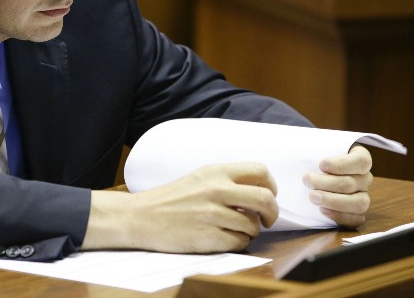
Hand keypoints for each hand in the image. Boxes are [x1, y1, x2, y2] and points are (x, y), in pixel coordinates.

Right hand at [84, 163, 277, 253]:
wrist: (141, 216)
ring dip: (250, 231)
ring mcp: (213, 214)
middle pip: (266, 199)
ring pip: (254, 225)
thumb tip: (261, 189)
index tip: (268, 196)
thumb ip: (226, 180)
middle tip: (266, 219)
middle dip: (272, 212)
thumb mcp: (199, 178)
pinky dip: (237, 243)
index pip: (260, 171)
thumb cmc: (171, 199)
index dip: (271, 186)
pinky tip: (223, 238)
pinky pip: (240, 243)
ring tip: (234, 229)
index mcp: (215, 171)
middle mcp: (216, 190)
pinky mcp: (209, 237)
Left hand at [304, 145, 372, 227]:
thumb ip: (312, 144)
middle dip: (327, 183)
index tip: (321, 165)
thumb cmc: (314, 156)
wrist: (312, 173)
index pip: (362, 161)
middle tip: (307, 180)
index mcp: (360, 158)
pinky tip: (322, 210)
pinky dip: (339, 216)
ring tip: (312, 197)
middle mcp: (364, 178)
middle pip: (352, 183)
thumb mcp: (315, 146)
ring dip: (333, 201)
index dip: (342, 164)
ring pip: (358, 203)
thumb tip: (295, 143)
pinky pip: (356, 219)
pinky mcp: (357, 213)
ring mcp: (363, 196)